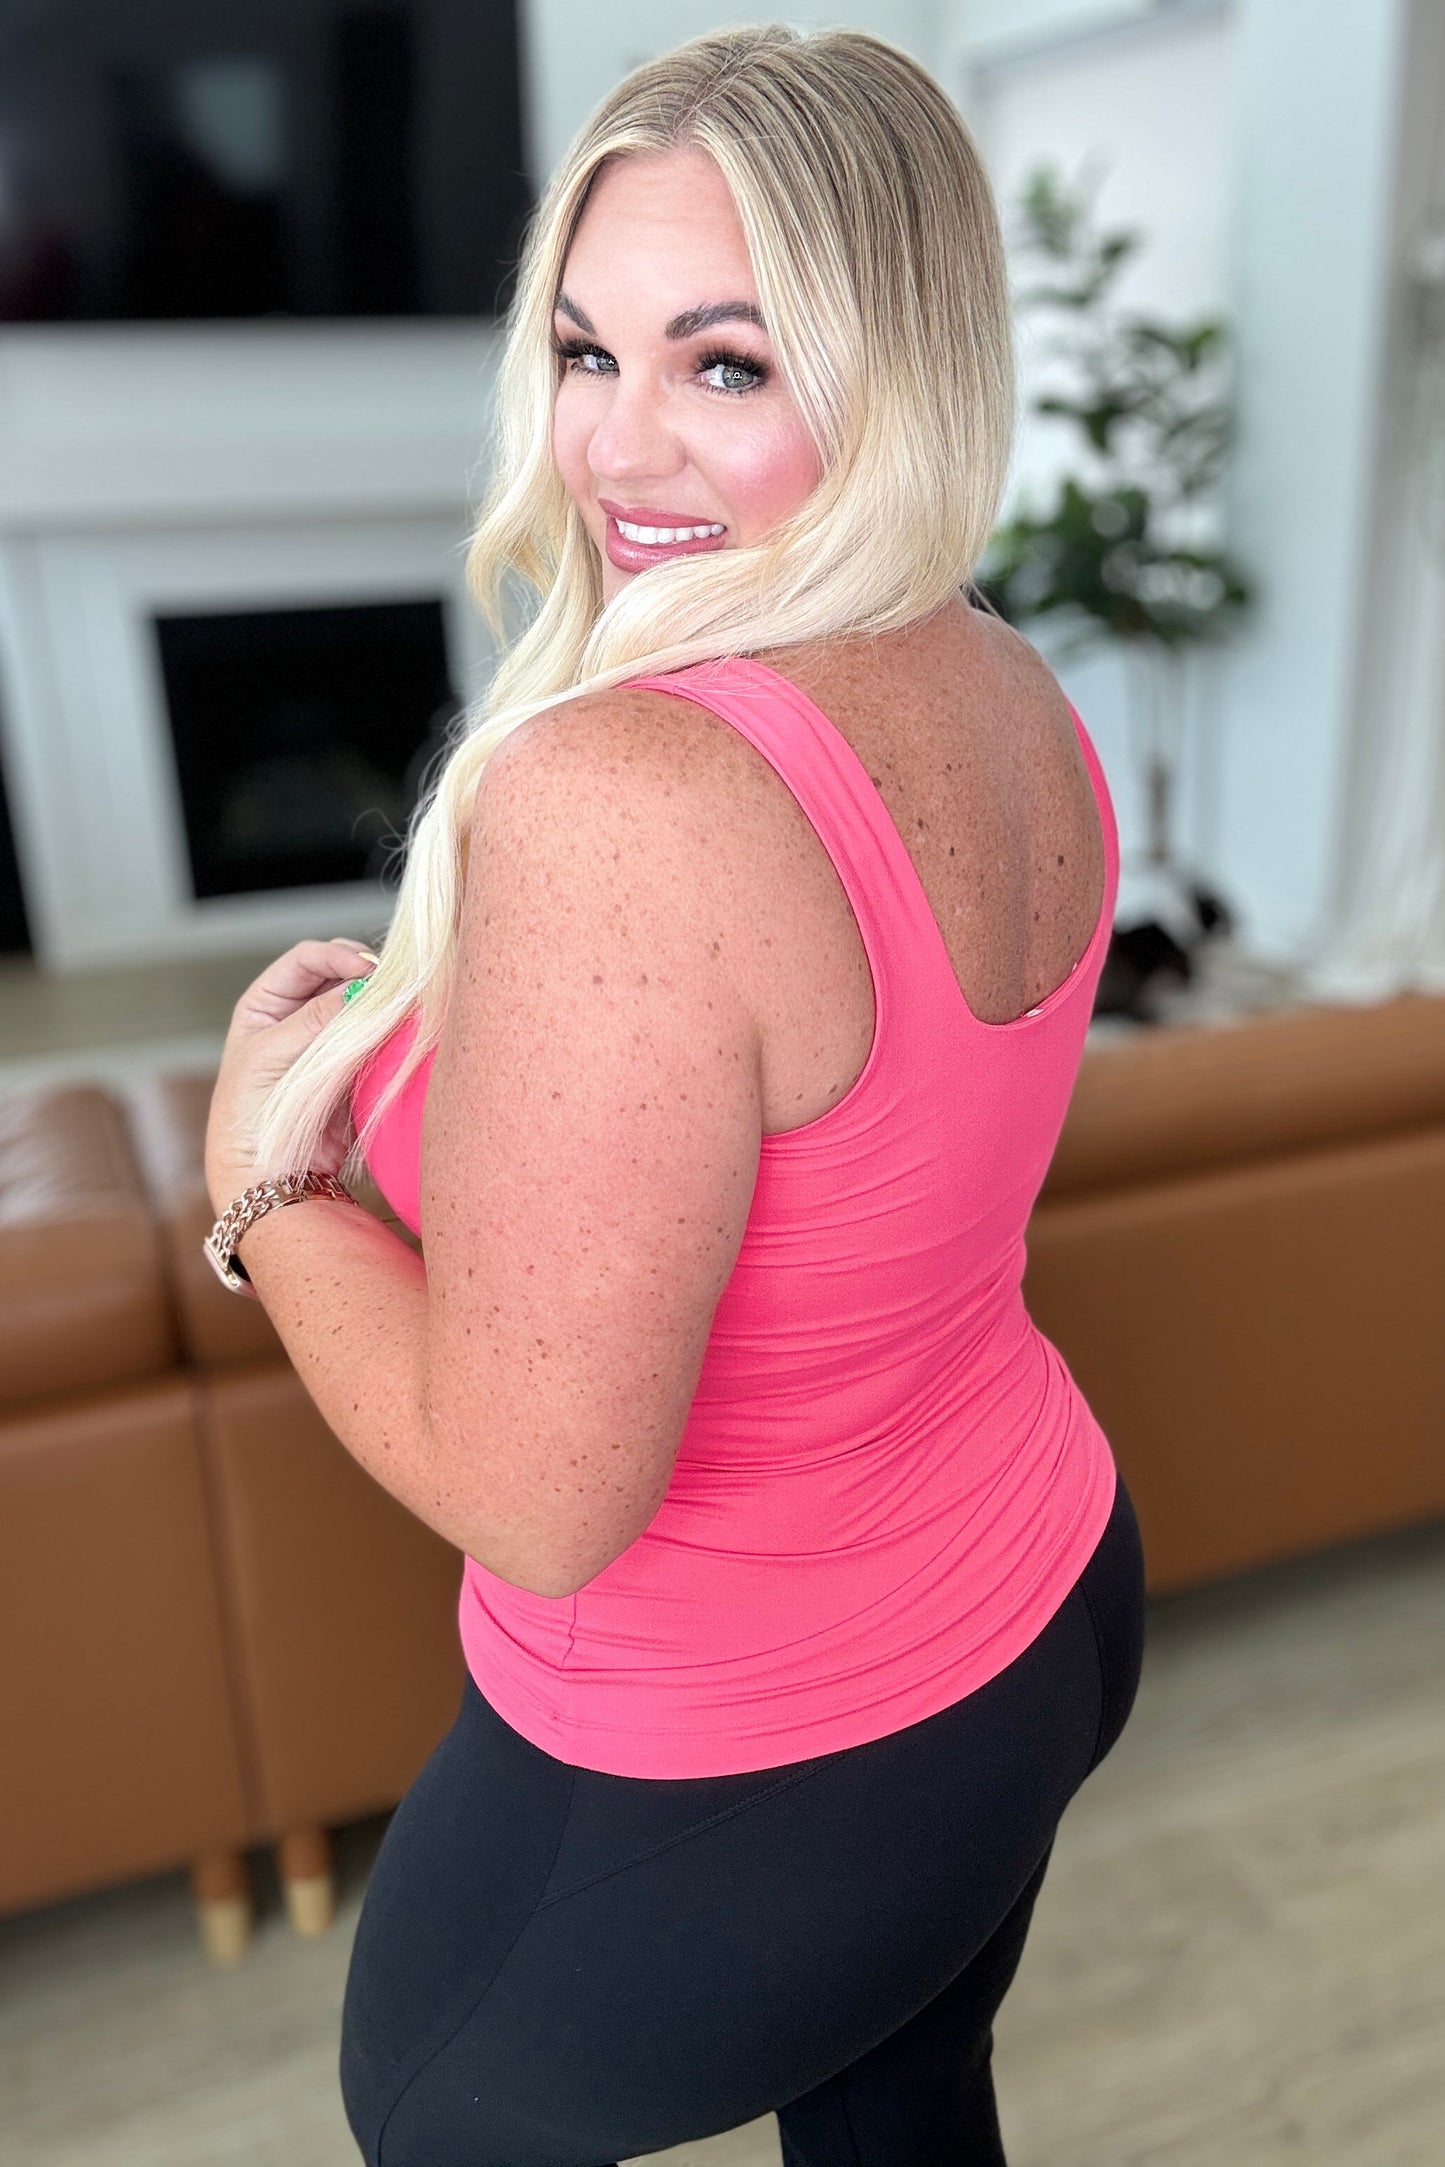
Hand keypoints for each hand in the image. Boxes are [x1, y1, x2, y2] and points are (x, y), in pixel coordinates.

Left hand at [205, 937, 378, 1214]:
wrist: (268, 1177)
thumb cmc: (250, 1117)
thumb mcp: (272, 1056)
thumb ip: (316, 1018)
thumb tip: (364, 985)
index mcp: (265, 1004)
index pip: (306, 960)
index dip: (336, 954)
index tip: (367, 966)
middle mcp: (297, 1017)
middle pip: (340, 977)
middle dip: (366, 976)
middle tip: (392, 984)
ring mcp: (329, 1043)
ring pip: (363, 1008)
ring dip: (382, 1004)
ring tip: (402, 1005)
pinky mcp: (355, 1070)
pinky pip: (378, 1041)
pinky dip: (393, 1033)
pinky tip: (404, 1031)